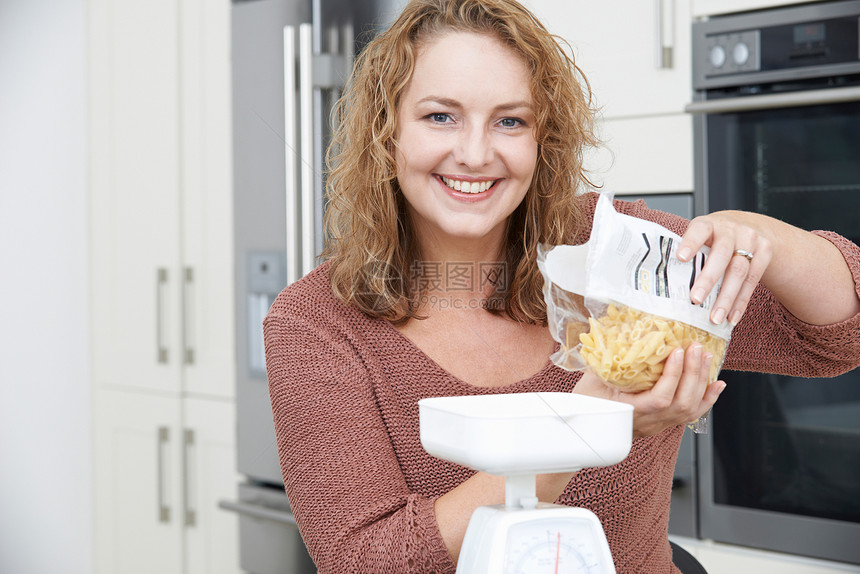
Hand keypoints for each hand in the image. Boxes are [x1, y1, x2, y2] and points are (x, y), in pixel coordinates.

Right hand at [572, 344, 725, 438]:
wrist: (586, 431)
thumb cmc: (586, 407)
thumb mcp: (590, 382)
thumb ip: (605, 362)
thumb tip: (615, 336)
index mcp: (631, 413)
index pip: (660, 399)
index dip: (673, 376)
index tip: (677, 351)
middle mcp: (650, 423)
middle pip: (682, 403)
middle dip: (693, 373)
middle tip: (696, 348)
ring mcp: (659, 425)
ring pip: (690, 409)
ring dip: (701, 381)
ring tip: (705, 357)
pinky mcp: (664, 423)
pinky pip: (691, 414)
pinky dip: (707, 398)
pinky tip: (717, 384)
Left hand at [676, 211, 772, 325]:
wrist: (752, 226)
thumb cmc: (716, 237)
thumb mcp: (702, 235)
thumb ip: (690, 252)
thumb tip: (666, 281)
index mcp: (710, 224)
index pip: (700, 230)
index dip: (691, 243)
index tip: (681, 258)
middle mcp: (732, 230)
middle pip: (722, 254)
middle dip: (708, 279)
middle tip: (695, 299)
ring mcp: (751, 240)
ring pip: (740, 271)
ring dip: (726, 298)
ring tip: (715, 318)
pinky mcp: (765, 253)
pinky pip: (753, 281)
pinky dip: (741, 302)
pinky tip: (731, 317)